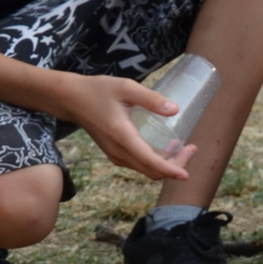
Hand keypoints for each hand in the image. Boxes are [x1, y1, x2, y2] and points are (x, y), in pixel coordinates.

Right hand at [55, 73, 196, 181]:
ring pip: (147, 170)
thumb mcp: (126, 88)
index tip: (187, 175)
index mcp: (122, 137)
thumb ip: (151, 99)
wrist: (71, 99)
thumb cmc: (97, 90)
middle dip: (176, 166)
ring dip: (168, 165)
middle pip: (153, 171)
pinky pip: (140, 165)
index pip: (150, 162)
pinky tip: (167, 148)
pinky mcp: (116, 155)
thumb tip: (175, 109)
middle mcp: (119, 152)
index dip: (171, 170)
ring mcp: (116, 156)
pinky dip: (157, 162)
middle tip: (192, 149)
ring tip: (184, 147)